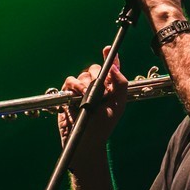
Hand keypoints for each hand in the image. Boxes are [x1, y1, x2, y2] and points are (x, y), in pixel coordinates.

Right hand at [57, 47, 128, 170]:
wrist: (85, 140)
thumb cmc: (103, 126)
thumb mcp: (118, 105)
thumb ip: (120, 85)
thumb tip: (114, 66)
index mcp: (111, 88)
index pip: (111, 68)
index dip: (111, 57)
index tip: (108, 49)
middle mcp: (97, 86)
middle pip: (95, 68)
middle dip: (95, 75)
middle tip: (97, 89)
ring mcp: (82, 90)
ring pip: (82, 74)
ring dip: (84, 83)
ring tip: (85, 96)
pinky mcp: (69, 94)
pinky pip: (70, 81)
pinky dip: (73, 86)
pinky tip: (76, 97)